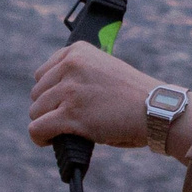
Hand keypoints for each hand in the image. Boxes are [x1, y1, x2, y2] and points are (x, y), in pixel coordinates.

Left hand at [28, 43, 162, 151]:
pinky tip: (51, 141)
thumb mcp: (103, 69)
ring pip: (35, 112)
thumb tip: (50, 94)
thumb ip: (77, 73)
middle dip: (50, 109)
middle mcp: (71, 65)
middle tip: (72, 119)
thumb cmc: (133, 95)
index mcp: (78, 51)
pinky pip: (37, 128)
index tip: (66, 103)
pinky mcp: (70, 114)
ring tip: (68, 129)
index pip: (42, 73)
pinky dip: (41, 138)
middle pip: (37, 94)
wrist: (156, 110)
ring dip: (48, 124)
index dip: (52, 93)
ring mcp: (70, 90)